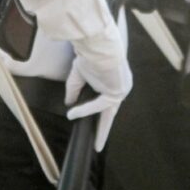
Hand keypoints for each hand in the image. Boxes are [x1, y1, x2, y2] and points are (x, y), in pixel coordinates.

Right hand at [66, 23, 132, 148]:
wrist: (98, 43)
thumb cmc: (90, 55)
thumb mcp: (79, 75)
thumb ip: (74, 91)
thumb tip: (68, 105)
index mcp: (113, 83)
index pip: (106, 104)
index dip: (98, 117)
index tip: (93, 127)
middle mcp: (120, 87)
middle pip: (110, 113)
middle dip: (103, 130)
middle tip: (98, 146)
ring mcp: (121, 90)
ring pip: (106, 112)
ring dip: (101, 129)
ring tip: (96, 144)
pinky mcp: (118, 91)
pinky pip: (100, 104)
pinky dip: (86, 109)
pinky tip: (73, 113)